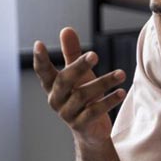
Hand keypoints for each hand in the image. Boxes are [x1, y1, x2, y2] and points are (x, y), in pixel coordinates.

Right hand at [33, 27, 126, 144]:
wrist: (90, 131)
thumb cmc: (82, 97)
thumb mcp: (79, 75)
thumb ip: (72, 53)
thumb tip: (66, 29)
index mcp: (52, 86)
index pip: (43, 72)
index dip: (40, 59)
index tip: (39, 44)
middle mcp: (56, 99)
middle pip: (65, 81)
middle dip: (79, 67)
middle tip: (95, 55)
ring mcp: (67, 114)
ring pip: (84, 95)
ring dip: (104, 82)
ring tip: (121, 74)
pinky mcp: (81, 125)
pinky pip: (95, 111)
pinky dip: (109, 101)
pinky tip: (121, 92)